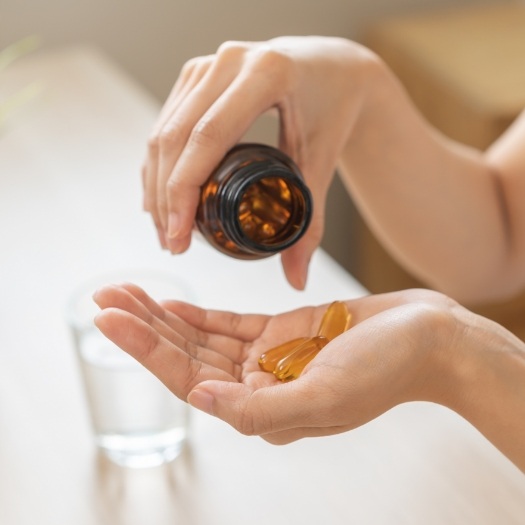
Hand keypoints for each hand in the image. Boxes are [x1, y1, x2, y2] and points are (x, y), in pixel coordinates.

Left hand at [93, 285, 457, 443]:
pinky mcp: (283, 331)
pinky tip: (172, 303)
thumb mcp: (325, 398)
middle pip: (187, 355)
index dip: (146, 349)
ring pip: (202, 336)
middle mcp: (259, 385)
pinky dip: (199, 314)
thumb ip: (260, 409)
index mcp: (262, 408)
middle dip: (143, 327)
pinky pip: (230, 324)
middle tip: (105, 298)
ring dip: (163, 315)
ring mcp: (269, 356)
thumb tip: (202, 401)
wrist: (428, 339)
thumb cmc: (386, 372)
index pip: (189, 378)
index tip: (110, 319)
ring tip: (126, 292)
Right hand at [143, 36, 375, 288]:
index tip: (178, 237)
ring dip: (156, 184)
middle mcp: (229, 61)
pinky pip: (166, 121)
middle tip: (172, 243)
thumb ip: (312, 224)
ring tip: (166, 230)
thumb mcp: (323, 164)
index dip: (183, 193)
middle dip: (166, 197)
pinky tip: (160, 197)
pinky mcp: (196, 73)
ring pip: (163, 130)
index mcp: (266, 75)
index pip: (208, 138)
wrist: (332, 69)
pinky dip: (159, 164)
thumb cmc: (333, 111)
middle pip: (175, 137)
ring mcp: (207, 64)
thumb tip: (297, 280)